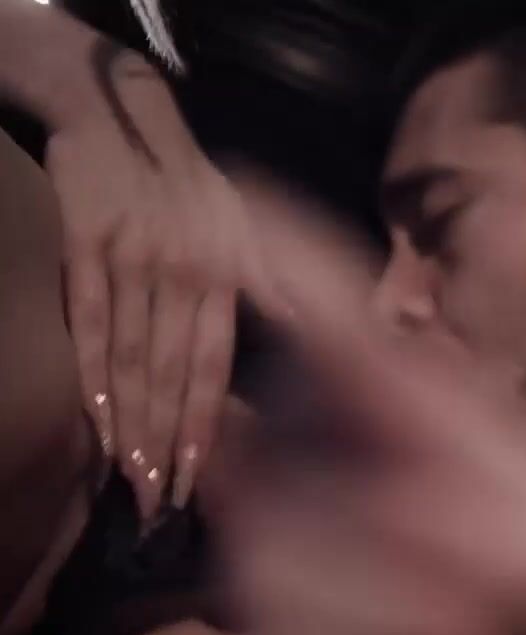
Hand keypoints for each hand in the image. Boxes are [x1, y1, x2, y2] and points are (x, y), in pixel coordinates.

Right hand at [43, 44, 245, 520]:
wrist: (121, 116)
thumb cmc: (190, 185)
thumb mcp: (243, 228)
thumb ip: (272, 285)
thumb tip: (314, 334)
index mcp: (223, 275)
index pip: (214, 364)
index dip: (205, 421)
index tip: (198, 475)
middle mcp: (184, 273)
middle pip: (172, 373)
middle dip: (164, 442)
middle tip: (159, 503)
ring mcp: (133, 261)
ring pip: (133, 357)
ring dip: (129, 423)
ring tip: (128, 480)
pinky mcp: (86, 247)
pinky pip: (90, 320)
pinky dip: (91, 371)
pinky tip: (93, 418)